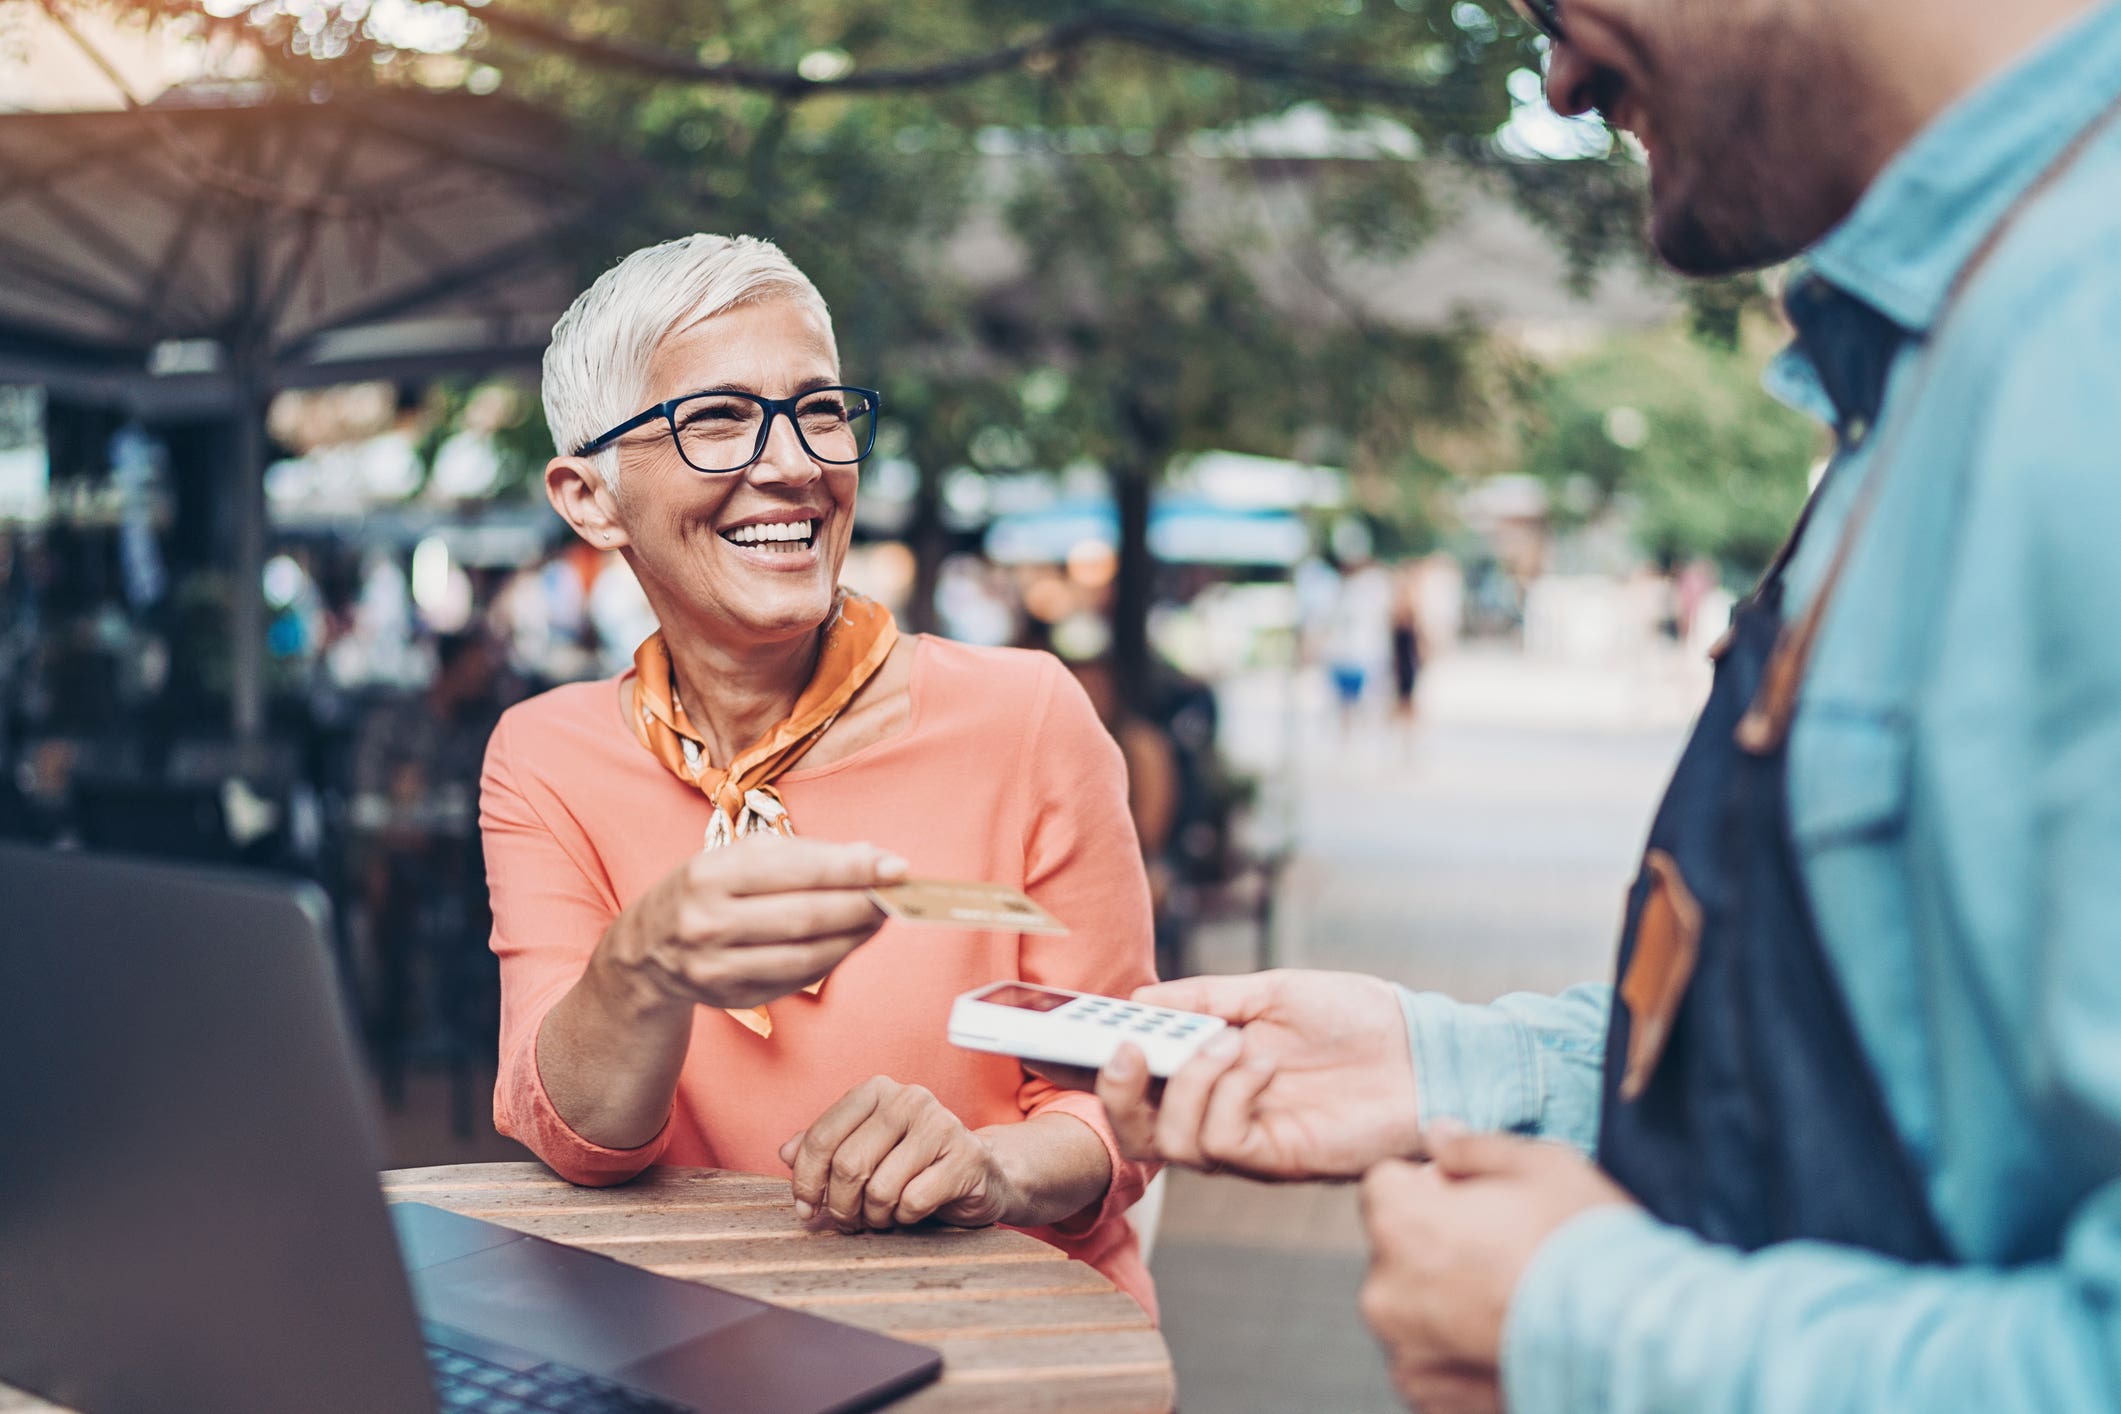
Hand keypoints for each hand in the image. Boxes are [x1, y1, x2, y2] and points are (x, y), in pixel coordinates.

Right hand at [603, 836, 904, 1012]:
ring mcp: (717, 967)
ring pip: (807, 956)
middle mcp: (708, 921)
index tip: (894, 865)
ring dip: (855, 937)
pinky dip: (833, 960)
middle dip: (862, 904)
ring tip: (881, 918)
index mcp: (710, 873)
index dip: (852, 868)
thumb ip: (804, 855)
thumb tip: (871, 856)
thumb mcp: (738, 857)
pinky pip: (797, 980)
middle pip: (807, 916)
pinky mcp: (732, 998)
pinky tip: (851, 941)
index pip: (796, 870)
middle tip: (898, 894)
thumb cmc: (705, 891)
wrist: (646, 950)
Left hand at [778, 1076, 1016, 1232]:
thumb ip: (826, 1147)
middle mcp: (909, 1098)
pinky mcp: (966, 1157)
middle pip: (848, 1165)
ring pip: (879, 1187)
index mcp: (877, 1090)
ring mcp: (941, 1124)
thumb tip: (785, 1152)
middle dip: (840, 1206)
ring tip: (882, 1217)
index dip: (805, 1181)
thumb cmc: (915, 1165)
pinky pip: (913, 1201)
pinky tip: (912, 1212)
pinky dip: (905, 1218)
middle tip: (848, 1222)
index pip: (822, 1137)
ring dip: (874, 1216)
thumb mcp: (866, 1151)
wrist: (981, 1175)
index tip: (805, 1209)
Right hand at [1090, 970, 1423, 1180]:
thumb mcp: (1270, 992)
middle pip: (1137, 1131)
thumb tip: (1138, 998)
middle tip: (1122, 1049)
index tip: (1050, 1037)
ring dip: (1188, 1085)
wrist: (1424, 1047)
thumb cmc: (1355, 1019)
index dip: (1087, 1068)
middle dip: (1114, 1093)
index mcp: (1209, 1073)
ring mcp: (1248, 1142)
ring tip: (1227, 1043)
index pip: (1134, 1082)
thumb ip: (1204, 999)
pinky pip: (1224, 1142)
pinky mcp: (1279, 1159)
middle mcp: (1219, 1114)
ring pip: (1173, 1144)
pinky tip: (1260, 1063)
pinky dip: (1229, 1094)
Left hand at [1358, 1128, 1634, 1412]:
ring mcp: (1404, 1352)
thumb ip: (1475, 1148)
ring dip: (1443, 1301)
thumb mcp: (1541, 1166)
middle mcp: (1385, 1291)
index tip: (1474, 1199)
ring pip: (1411, 1307)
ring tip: (1512, 1301)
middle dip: (1435, 1243)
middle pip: (1396, 1248)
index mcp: (1400, 1223)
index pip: (1384, 1185)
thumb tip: (1437, 1136)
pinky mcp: (1428, 1397)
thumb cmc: (1586, 1245)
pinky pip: (1428, 1361)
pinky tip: (1504, 1340)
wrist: (1629, 1341)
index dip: (1430, 1185)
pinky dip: (1455, 1353)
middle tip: (1504, 1252)